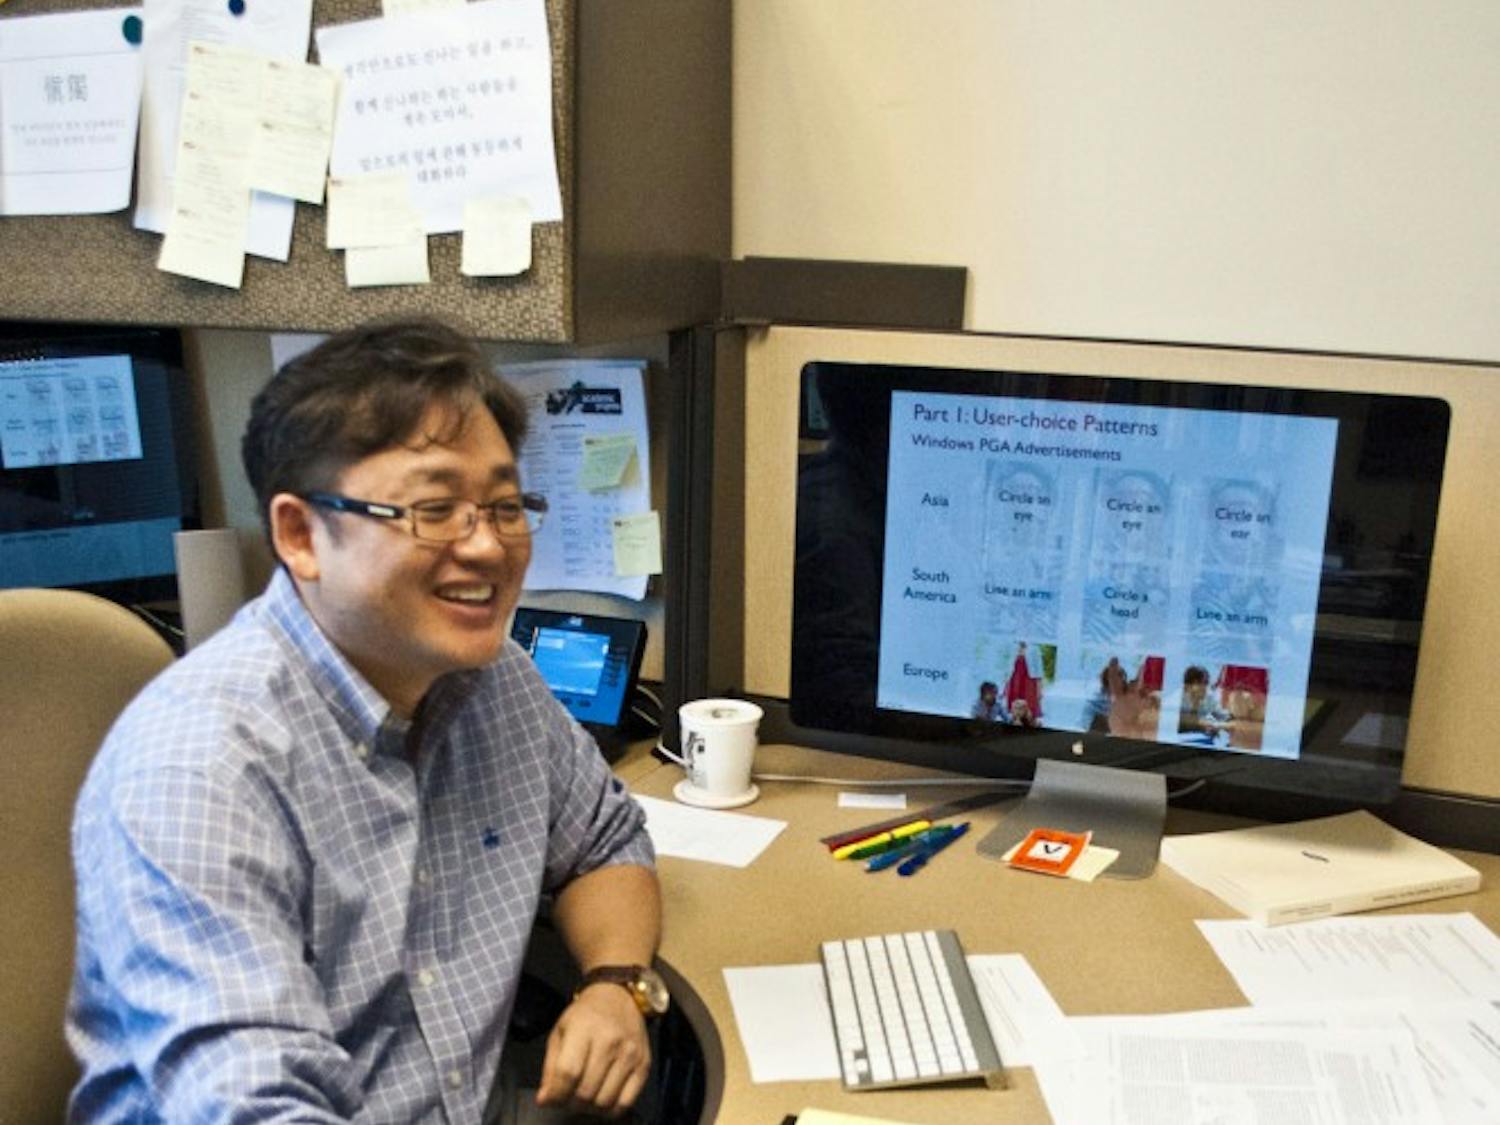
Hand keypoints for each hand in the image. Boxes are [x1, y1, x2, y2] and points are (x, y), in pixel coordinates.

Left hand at [535, 982, 650, 1117]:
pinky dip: (610, 1110)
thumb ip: (550, 1068)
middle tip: (566, 1098)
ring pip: (605, 1102)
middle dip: (570, 1103)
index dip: (555, 1094)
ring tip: (583, 1098)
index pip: (568, 1073)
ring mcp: (630, 1054)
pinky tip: (601, 1100)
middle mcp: (610, 1041)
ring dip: (589, 1108)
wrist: (618, 997)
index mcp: (584, 1028)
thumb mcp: (560, 1032)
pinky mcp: (644, 1065)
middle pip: (586, 1091)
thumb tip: (545, 1100)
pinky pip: (626, 1102)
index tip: (549, 1098)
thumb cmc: (586, 1014)